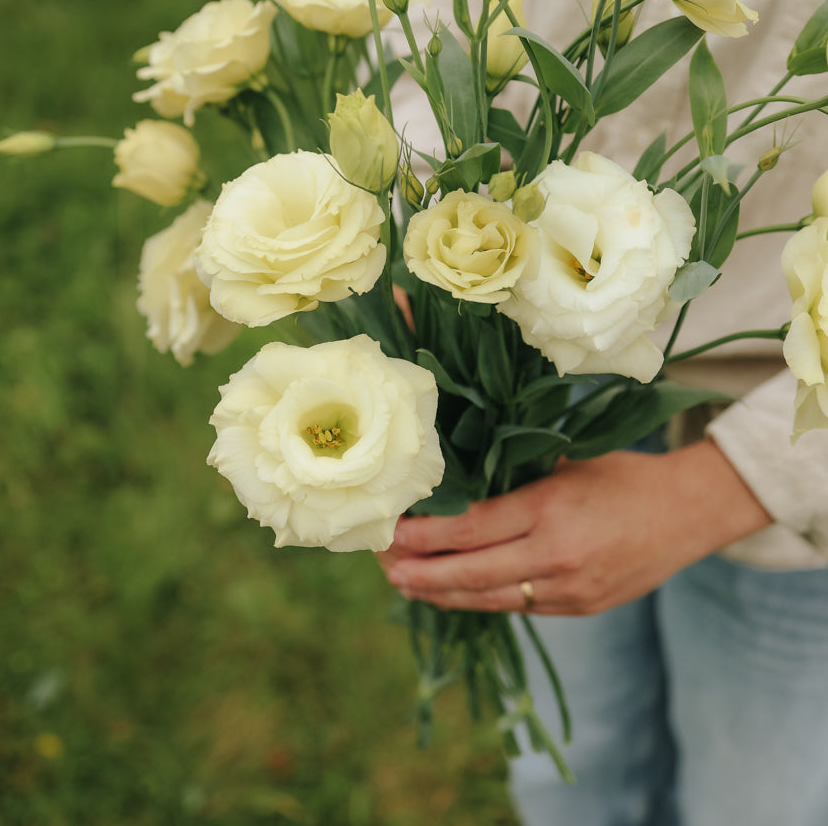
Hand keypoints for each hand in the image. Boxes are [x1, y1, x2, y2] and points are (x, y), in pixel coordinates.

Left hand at [379, 440, 771, 615]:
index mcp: (549, 508)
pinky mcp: (578, 608)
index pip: (471, 528)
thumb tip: (460, 484)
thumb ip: (517, 478)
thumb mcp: (566, 464)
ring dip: (443, 595)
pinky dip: (481, 600)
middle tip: (383, 567)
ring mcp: (568, 589)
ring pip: (490, 599)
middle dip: (421, 573)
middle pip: (471, 573)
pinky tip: (454, 594)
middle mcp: (555, 555)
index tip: (391, 533)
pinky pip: (518, 607)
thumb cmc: (623, 475)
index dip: (425, 535)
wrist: (689, 513)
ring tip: (406, 586)